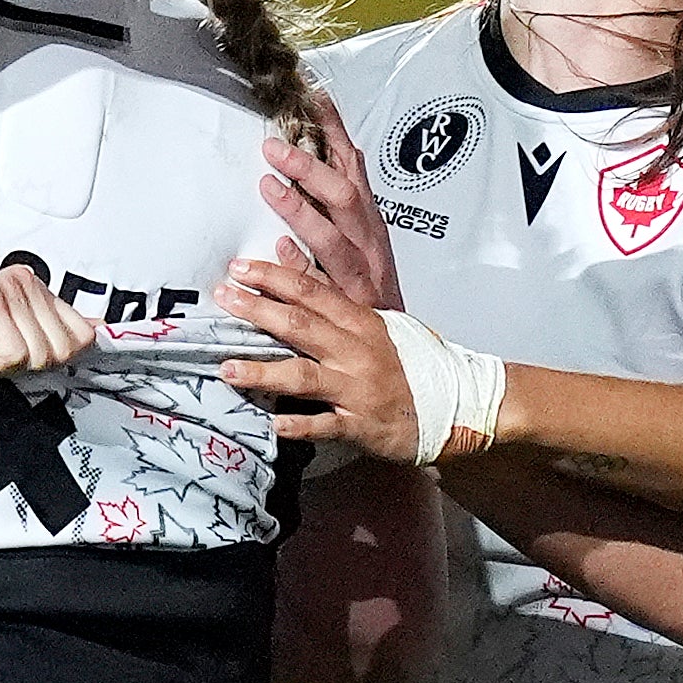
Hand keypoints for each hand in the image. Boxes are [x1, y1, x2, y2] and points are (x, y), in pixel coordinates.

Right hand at [0, 261, 95, 384]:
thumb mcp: (13, 344)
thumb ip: (54, 335)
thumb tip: (100, 335)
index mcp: (34, 286)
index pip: (83, 334)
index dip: (53, 358)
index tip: (16, 354)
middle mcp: (25, 280)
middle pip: (67, 349)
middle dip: (30, 365)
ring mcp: (8, 288)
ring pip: (44, 355)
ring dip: (8, 367)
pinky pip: (17, 356)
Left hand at [222, 256, 423, 460]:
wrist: (457, 404)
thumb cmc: (414, 363)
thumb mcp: (379, 321)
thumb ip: (332, 295)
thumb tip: (289, 257)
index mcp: (362, 322)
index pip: (312, 291)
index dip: (273, 278)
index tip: (240, 270)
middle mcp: (357, 352)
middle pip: (301, 325)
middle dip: (259, 311)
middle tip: (224, 300)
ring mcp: (358, 389)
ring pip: (305, 376)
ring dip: (265, 372)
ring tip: (229, 369)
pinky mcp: (361, 425)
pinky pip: (327, 425)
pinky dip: (300, 425)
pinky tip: (274, 423)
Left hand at [260, 111, 402, 310]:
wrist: (396, 340)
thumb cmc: (372, 285)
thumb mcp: (359, 234)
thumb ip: (331, 203)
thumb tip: (300, 162)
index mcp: (367, 218)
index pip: (351, 164)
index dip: (334, 130)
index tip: (312, 97)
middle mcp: (367, 240)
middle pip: (343, 195)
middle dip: (308, 167)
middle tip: (274, 147)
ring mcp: (359, 272)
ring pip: (332, 237)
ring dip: (299, 210)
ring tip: (269, 187)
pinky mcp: (349, 305)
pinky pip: (322, 284)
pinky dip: (302, 266)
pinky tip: (280, 249)